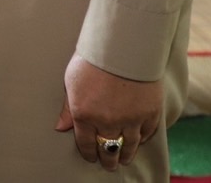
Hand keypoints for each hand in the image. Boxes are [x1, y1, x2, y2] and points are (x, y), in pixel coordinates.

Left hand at [54, 54, 162, 170]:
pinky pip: (146, 134)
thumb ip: (67, 107)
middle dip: (107, 160)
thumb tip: (61, 127)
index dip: (88, 153)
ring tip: (123, 160)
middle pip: (108, 150)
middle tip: (108, 164)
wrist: (123, 47)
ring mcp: (130, 120)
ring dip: (125, 155)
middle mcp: (107, 122)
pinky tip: (139, 142)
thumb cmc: (92, 59)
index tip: (90, 157)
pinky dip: (142, 140)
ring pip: (129, 147)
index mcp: (84, 114)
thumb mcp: (71, 81)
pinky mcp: (150, 114)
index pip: (85, 143)